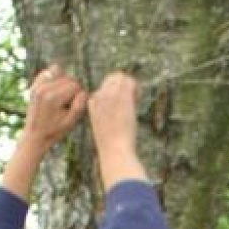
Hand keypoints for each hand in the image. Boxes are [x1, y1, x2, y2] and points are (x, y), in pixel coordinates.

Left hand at [0, 66, 86, 198]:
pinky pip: (45, 74)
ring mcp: (36, 88)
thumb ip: (78, 106)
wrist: (32, 139)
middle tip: (73, 102)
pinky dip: (50, 74)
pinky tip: (56, 78)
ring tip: (65, 96)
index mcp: (52, 98)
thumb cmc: (52, 135)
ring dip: (63, 83)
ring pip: (57, 75)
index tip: (79, 104)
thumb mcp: (69, 123)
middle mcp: (42, 90)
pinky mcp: (32, 88)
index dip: (79, 95)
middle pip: (67, 79)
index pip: (74, 86)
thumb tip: (84, 93)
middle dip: (72, 89)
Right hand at [88, 73, 147, 189]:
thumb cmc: (111, 147)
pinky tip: (137, 98)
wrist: (115, 151)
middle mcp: (99, 96)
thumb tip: (117, 115)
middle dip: (122, 85)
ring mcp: (110, 95)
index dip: (113, 93)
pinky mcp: (122, 97)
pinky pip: (131, 82)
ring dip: (130, 86)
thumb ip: (107, 118)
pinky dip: (136, 88)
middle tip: (131, 98)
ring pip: (121, 77)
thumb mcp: (103, 131)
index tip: (120, 105)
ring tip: (135, 98)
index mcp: (91, 104)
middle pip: (111, 78)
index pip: (102, 89)